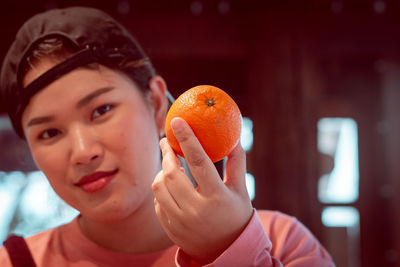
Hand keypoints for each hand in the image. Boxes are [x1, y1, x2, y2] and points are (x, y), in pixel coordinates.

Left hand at [152, 117, 252, 263]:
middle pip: (172, 173)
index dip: (187, 139)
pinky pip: (157, 202)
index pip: (198, 162)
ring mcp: (180, 222)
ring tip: (170, 164)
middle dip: (166, 153)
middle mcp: (196, 210)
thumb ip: (237, 162)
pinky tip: (171, 186)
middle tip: (166, 141)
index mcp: (216, 197)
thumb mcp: (240, 190)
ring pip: (159, 187)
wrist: (226, 250)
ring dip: (161, 171)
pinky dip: (162, 190)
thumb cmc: (236, 215)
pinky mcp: (170, 229)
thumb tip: (233, 136)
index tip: (177, 121)